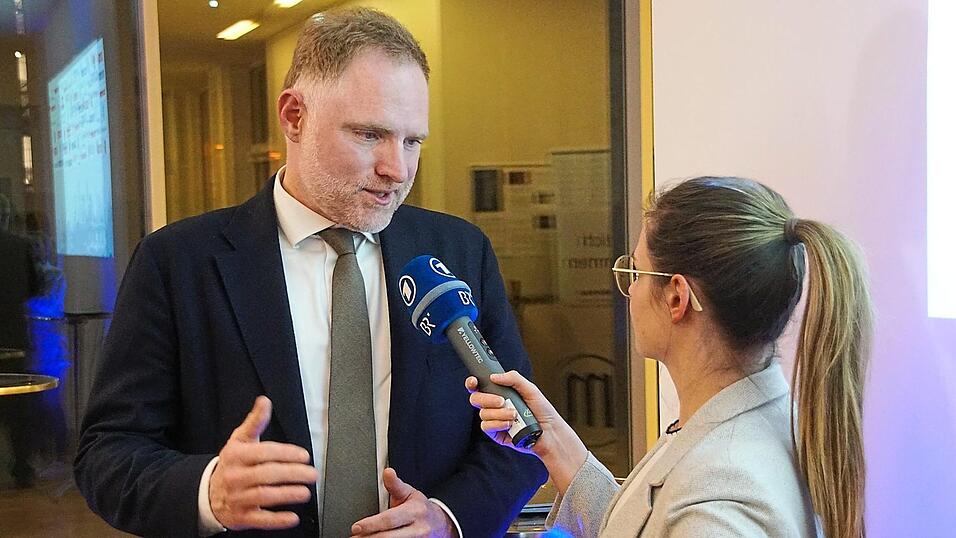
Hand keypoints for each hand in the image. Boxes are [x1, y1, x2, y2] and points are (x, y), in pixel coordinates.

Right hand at [209, 396, 317, 529]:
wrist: (208, 493)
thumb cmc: (232, 464)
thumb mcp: (239, 440)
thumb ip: (255, 421)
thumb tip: (265, 401)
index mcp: (236, 455)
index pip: (264, 453)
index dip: (286, 454)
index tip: (304, 455)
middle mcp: (236, 477)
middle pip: (267, 475)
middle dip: (292, 474)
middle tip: (311, 473)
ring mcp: (238, 498)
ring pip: (264, 496)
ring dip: (287, 494)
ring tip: (305, 491)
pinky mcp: (242, 517)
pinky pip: (260, 519)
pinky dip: (277, 520)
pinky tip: (293, 517)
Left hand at [349, 468, 454, 536]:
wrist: (440, 524)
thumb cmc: (420, 508)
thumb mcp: (409, 493)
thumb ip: (395, 485)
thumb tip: (387, 472)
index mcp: (415, 511)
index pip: (389, 519)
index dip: (371, 524)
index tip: (356, 527)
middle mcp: (418, 529)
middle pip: (388, 537)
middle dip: (369, 537)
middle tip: (354, 536)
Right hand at [465, 371, 586, 493]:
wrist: (549, 432)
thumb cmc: (542, 411)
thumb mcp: (530, 389)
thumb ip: (514, 378)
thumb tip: (494, 376)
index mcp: (501, 393)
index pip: (480, 386)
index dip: (472, 383)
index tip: (474, 381)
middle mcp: (495, 406)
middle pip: (476, 399)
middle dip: (487, 399)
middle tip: (502, 401)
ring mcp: (494, 420)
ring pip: (483, 413)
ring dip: (499, 413)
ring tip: (514, 415)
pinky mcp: (496, 433)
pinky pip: (486, 426)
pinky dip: (498, 423)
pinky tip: (509, 424)